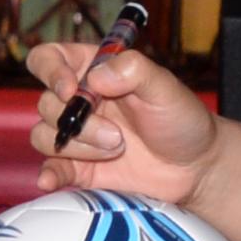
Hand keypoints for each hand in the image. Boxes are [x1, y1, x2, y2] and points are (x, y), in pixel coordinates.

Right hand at [27, 37, 219, 203]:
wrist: (194, 166)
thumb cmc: (181, 119)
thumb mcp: (164, 87)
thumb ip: (133, 70)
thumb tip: (96, 77)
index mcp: (94, 70)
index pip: (49, 59)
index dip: (50, 71)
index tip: (71, 90)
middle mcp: (79, 100)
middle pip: (46, 102)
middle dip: (79, 121)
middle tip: (117, 135)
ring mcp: (77, 135)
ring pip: (46, 135)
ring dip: (78, 146)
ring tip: (117, 150)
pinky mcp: (78, 167)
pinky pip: (50, 168)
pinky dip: (48, 174)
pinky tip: (49, 181)